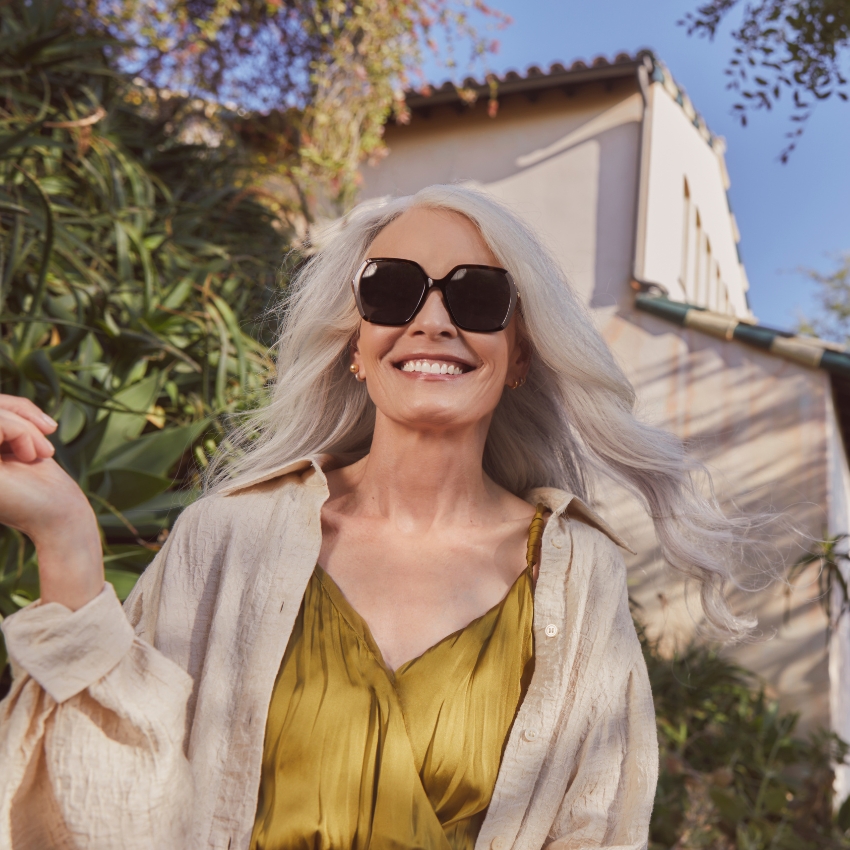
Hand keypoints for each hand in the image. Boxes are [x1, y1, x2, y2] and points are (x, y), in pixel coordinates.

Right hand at [0, 394, 103, 609]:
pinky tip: (33, 455)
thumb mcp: (24, 444)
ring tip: (43, 450)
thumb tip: (10, 408)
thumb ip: (7, 422)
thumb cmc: (44, 485)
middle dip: (19, 411)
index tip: (47, 426)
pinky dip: (20, 431)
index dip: (13, 408)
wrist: (58, 518)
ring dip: (23, 425)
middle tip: (48, 429)